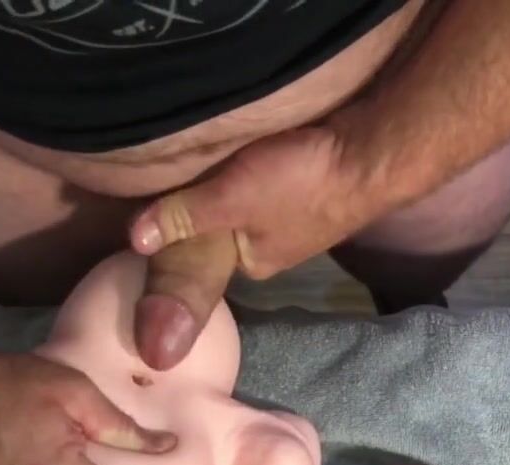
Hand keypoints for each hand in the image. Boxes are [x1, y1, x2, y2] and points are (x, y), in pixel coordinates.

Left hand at [130, 123, 362, 368]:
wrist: (374, 155)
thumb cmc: (301, 185)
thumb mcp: (231, 201)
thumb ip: (184, 217)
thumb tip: (135, 241)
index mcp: (252, 265)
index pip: (202, 256)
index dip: (179, 232)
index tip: (156, 205)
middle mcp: (274, 251)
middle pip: (224, 231)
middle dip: (206, 212)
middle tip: (178, 175)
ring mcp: (297, 224)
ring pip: (247, 210)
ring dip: (232, 192)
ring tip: (209, 165)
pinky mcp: (314, 193)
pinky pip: (269, 189)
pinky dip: (257, 177)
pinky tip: (251, 158)